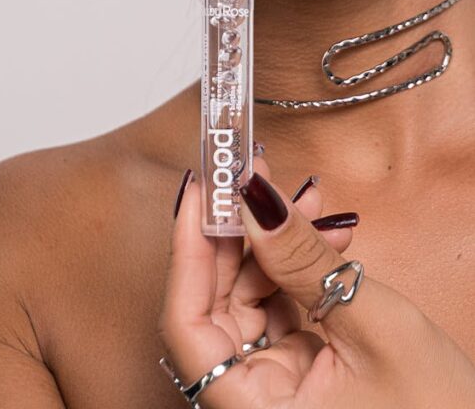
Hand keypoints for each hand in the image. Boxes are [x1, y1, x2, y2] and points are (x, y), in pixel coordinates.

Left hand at [159, 158, 474, 407]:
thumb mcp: (374, 326)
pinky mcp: (298, 378)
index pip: (187, 325)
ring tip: (305, 197)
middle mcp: (252, 404)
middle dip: (236, 233)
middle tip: (251, 174)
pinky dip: (294, 269)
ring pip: (246, 303)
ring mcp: (275, 392)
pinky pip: (277, 312)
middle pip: (214, 305)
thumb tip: (255, 197)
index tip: (202, 188)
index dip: (188, 249)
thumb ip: (304, 260)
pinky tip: (320, 231)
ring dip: (271, 244)